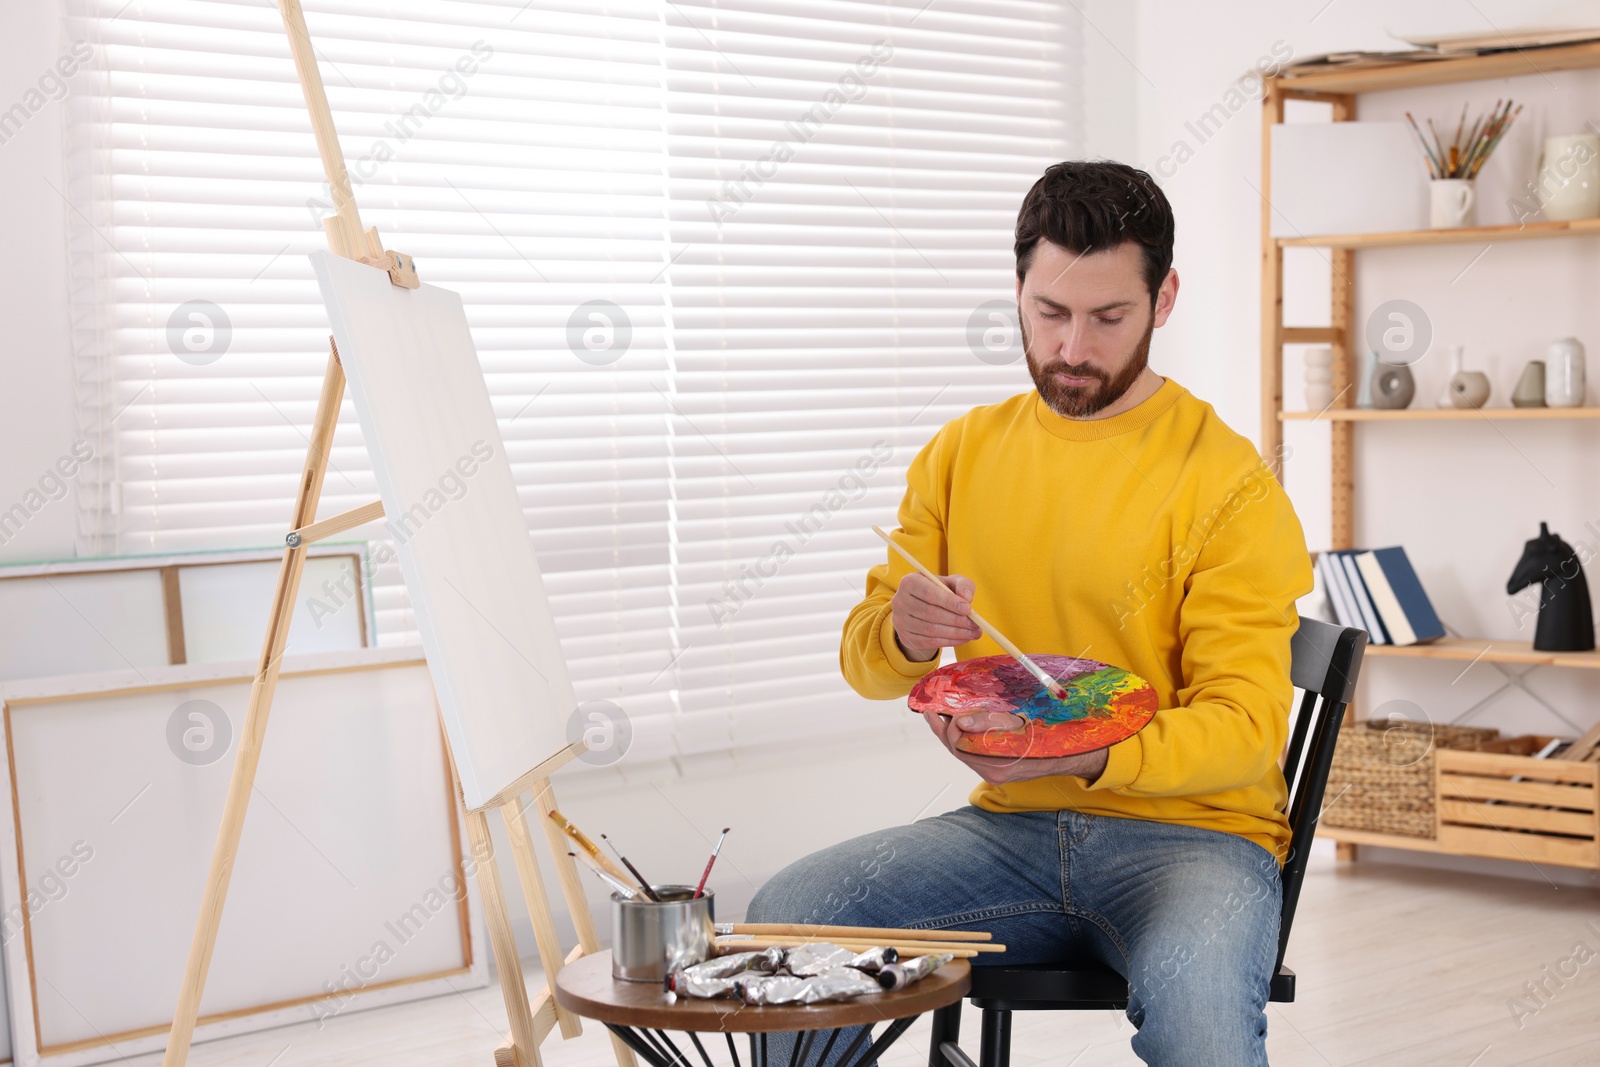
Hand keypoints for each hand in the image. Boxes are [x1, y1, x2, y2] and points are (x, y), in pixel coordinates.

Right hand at [892, 572, 981, 660]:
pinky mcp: (906, 637)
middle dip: (957, 620)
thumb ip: (963, 585)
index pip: (930, 593)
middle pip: (931, 613)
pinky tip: (963, 638)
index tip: (968, 609)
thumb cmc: (939, 591)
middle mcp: (900, 601)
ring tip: (974, 633)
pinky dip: (949, 641)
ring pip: (931, 630)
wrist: (922, 607)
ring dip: (956, 633)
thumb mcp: (951, 582)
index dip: (949, 602)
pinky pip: (930, 642)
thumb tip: (967, 598)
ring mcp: (900, 621)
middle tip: (976, 625)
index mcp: (909, 582)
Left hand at [920, 709, 1110, 784]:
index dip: (948, 727)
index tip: (940, 711)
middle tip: (930, 712)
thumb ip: (991, 720)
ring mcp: (996, 773)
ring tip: (939, 717)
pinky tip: (958, 727)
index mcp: (1000, 761)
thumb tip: (961, 721)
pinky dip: (962, 741)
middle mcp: (995, 772)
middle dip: (942, 731)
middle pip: (957, 752)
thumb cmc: (1051, 731)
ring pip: (963, 755)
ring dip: (949, 736)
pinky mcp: (997, 771)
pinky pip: (972, 756)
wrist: (1073, 752)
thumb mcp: (1022, 720)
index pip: (961, 745)